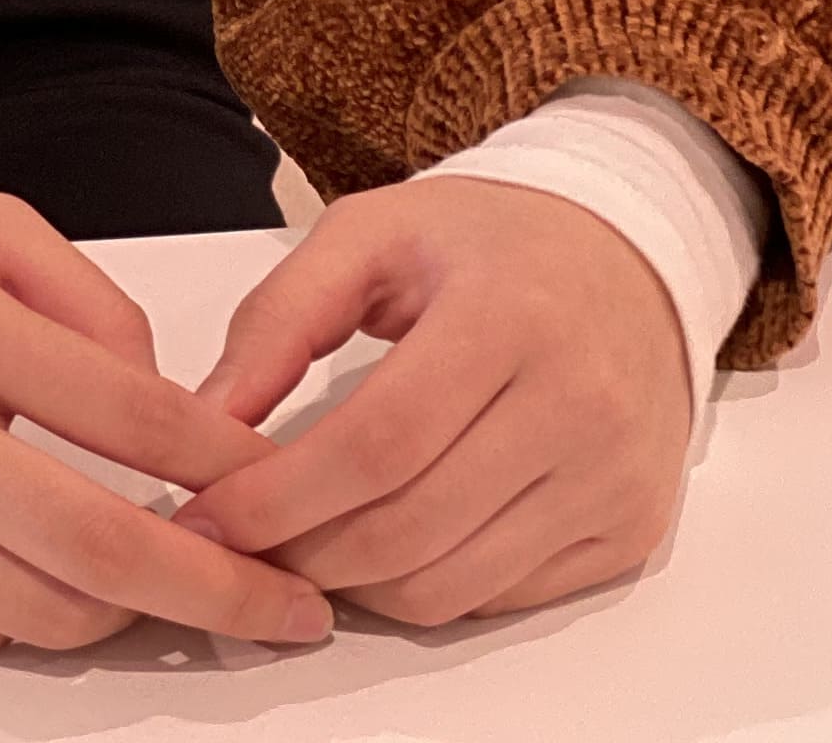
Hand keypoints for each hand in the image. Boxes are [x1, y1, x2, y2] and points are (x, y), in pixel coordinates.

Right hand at [0, 192, 335, 654]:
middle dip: (217, 591)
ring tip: (166, 591)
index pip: (129, 415)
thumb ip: (88, 301)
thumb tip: (169, 413)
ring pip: (38, 609)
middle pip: (97, 544)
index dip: (226, 468)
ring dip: (123, 612)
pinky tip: (49, 584)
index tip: (283, 497)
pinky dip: (24, 617)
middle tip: (289, 612)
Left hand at [169, 176, 696, 625]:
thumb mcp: (372, 234)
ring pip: (454, 584)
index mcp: (507, 315)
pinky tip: (383, 550)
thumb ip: (279, 318)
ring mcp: (611, 478)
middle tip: (240, 545)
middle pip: (412, 526)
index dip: (283, 495)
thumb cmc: (489, 242)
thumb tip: (202, 419)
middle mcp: (578, 406)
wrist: (630, 261)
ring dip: (358, 587)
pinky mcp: (628, 531)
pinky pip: (503, 597)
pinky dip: (427, 589)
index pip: (379, 442)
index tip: (212, 514)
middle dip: (305, 552)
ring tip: (302, 547)